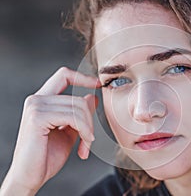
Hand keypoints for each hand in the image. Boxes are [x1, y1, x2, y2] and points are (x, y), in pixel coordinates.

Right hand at [0, 67, 100, 194]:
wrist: (31, 177)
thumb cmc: (47, 156)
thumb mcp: (70, 131)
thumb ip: (79, 115)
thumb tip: (92, 97)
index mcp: (43, 101)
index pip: (64, 75)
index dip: (82, 77)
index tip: (97, 83)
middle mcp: (37, 99)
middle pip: (78, 98)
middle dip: (90, 120)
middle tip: (90, 140)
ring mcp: (36, 106)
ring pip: (79, 107)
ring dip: (88, 129)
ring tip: (86, 146)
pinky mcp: (37, 117)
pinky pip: (73, 117)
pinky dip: (84, 131)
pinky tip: (83, 147)